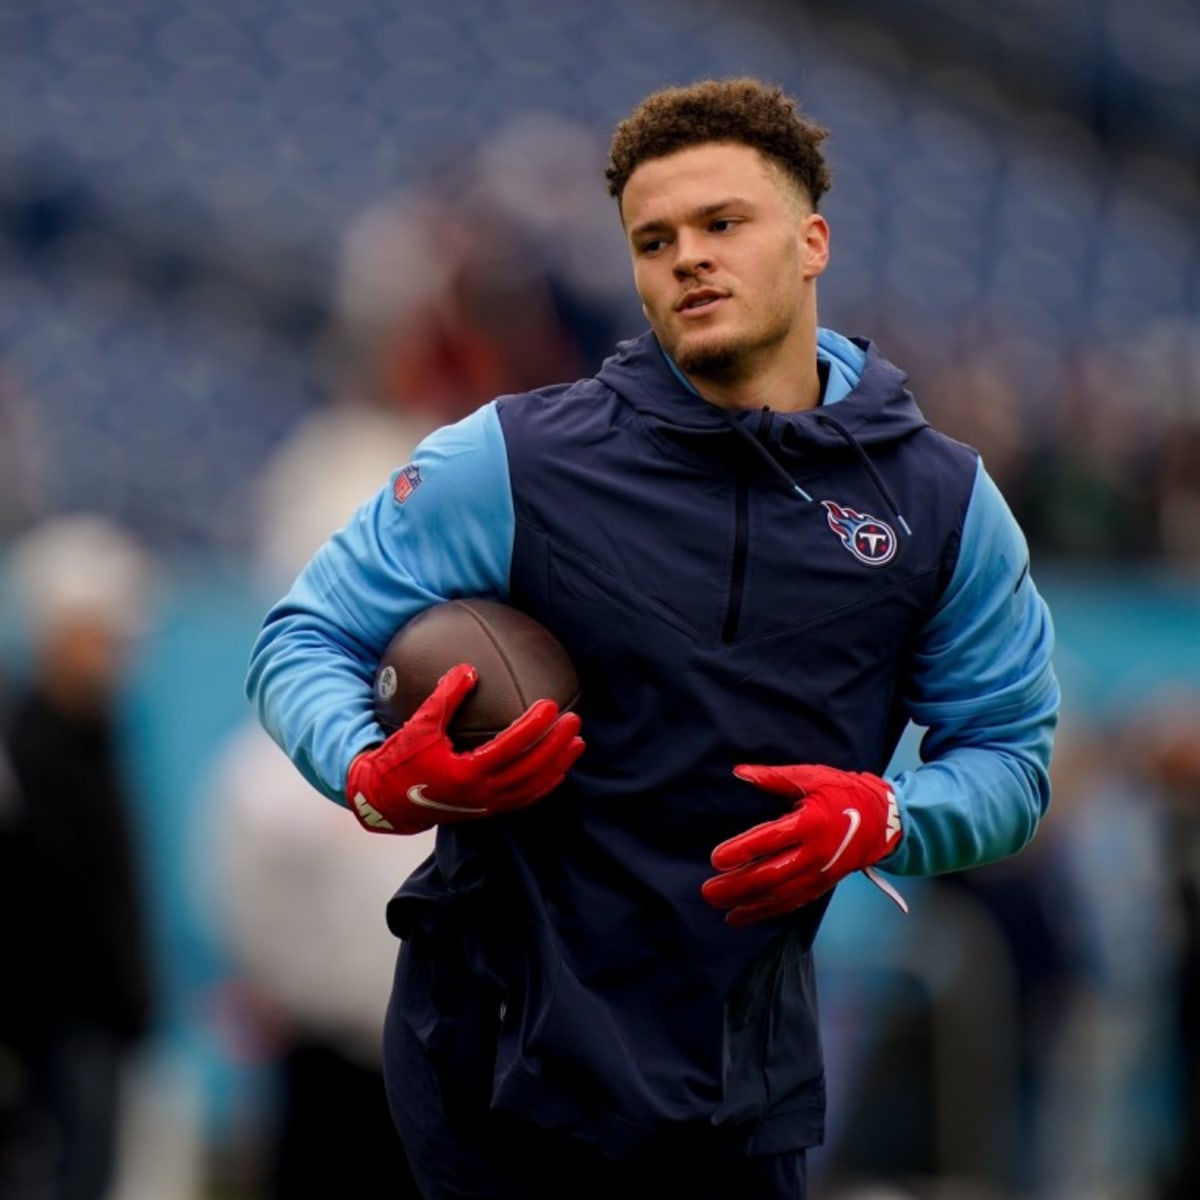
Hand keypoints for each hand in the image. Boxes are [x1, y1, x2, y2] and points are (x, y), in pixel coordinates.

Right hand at [346, 662, 584, 833]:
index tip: (551, 705)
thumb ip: (445, 698)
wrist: (386, 802)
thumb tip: (469, 669)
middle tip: (574, 720)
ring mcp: (487, 805)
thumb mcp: (418, 726)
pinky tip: (557, 769)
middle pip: (531, 769)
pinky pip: (523, 798)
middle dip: (556, 745)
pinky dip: (544, 784)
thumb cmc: (401, 761)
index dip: (534, 726)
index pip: (511, 747)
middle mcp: (482, 793)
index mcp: (467, 773)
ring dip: (557, 765)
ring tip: (577, 743)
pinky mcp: (487, 810)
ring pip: (533, 787)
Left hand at [701, 764, 903, 924]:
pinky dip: (767, 911)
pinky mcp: (822, 885)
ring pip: (780, 894)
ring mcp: (819, 873)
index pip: (770, 840)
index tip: (716, 858)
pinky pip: (792, 902)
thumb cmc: (843, 793)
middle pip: (771, 875)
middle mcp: (814, 853)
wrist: (884, 820)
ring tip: (720, 907)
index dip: (742, 850)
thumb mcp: (811, 777)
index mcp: (810, 823)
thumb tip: (740, 773)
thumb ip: (774, 778)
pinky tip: (744, 916)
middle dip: (737, 885)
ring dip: (748, 904)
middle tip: (708, 891)